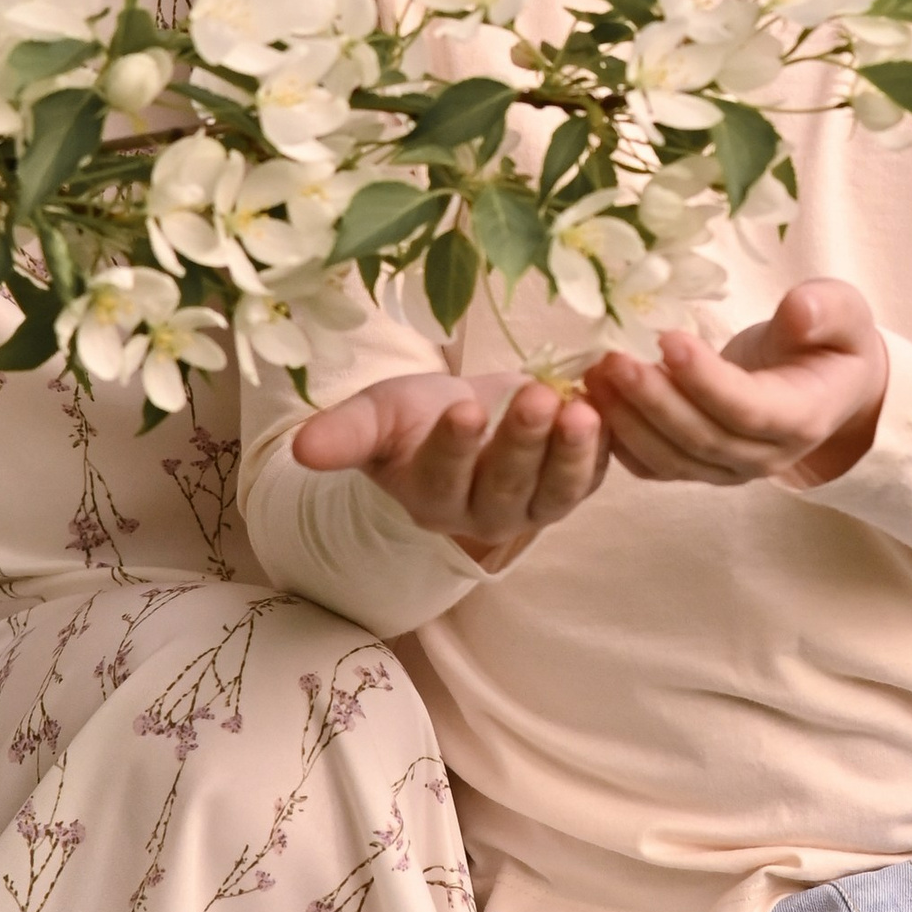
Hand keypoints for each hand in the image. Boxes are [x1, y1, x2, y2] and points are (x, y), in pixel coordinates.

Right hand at [288, 368, 608, 565]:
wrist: (467, 415)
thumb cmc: (414, 416)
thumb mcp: (378, 415)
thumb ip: (345, 433)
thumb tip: (301, 449)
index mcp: (430, 497)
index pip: (442, 476)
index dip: (454, 446)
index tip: (463, 408)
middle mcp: (483, 514)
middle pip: (505, 486)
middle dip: (521, 442)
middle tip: (534, 397)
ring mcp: (533, 506)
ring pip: (554, 490)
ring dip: (571, 451)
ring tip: (581, 408)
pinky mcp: (574, 488)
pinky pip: (593, 475)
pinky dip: (605, 445)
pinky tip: (610, 403)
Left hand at [582, 280, 888, 487]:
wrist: (827, 386)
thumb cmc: (831, 342)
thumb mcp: (845, 315)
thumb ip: (826, 311)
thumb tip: (799, 310)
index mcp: (802, 418)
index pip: (749, 409)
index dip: (707, 381)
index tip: (669, 339)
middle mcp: (764, 456)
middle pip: (701, 439)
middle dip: (653, 401)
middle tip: (612, 359)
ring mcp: (728, 469)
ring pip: (671, 459)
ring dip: (627, 421)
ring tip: (594, 375)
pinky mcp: (698, 467)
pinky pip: (653, 466)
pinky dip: (619, 440)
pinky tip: (593, 402)